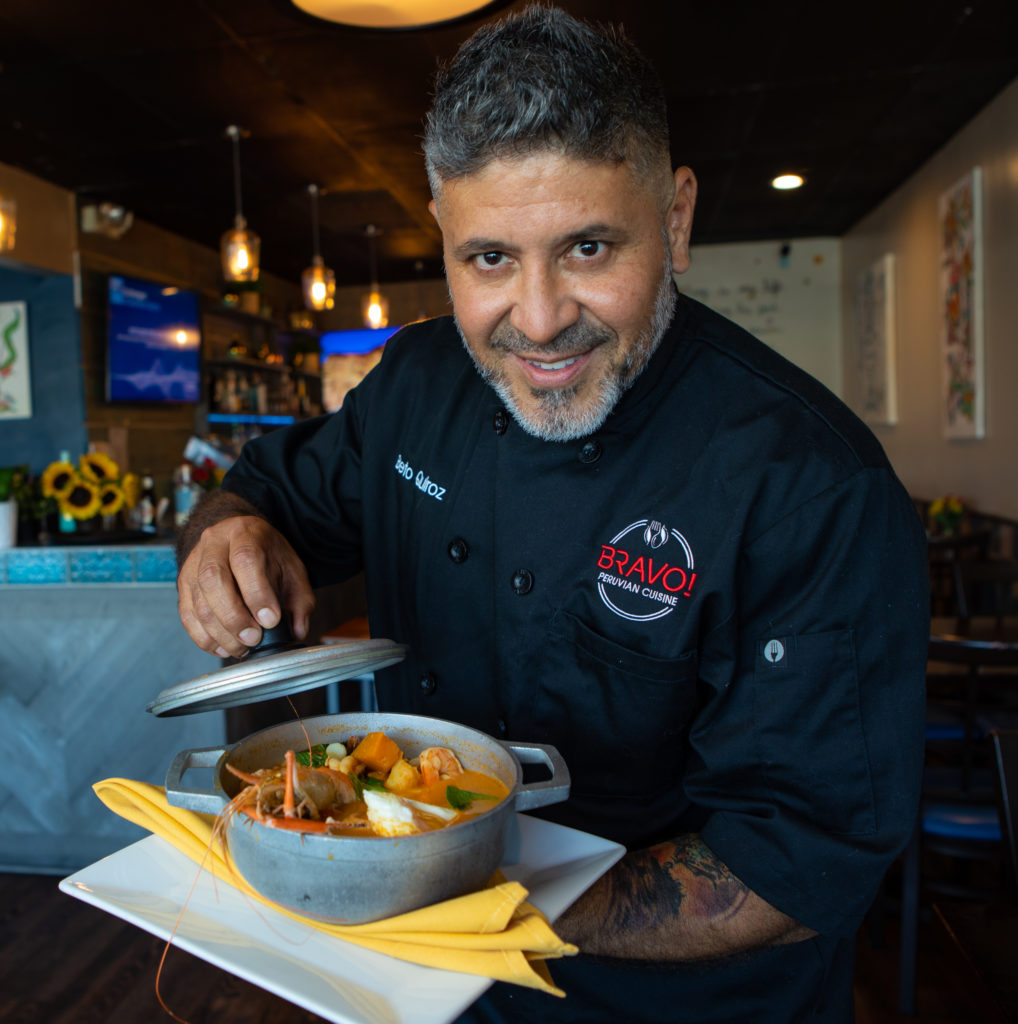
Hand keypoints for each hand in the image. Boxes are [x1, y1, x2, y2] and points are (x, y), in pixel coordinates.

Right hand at [177, 514, 314, 657]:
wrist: (236, 538)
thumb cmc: (266, 555)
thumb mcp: (292, 569)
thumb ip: (300, 599)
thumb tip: (297, 631)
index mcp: (245, 533)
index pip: (246, 559)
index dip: (257, 593)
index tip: (270, 620)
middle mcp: (214, 544)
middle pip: (213, 579)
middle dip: (234, 617)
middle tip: (253, 639)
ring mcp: (193, 564)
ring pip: (198, 602)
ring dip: (220, 633)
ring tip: (242, 648)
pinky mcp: (183, 584)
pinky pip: (187, 615)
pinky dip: (204, 638)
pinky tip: (223, 647)